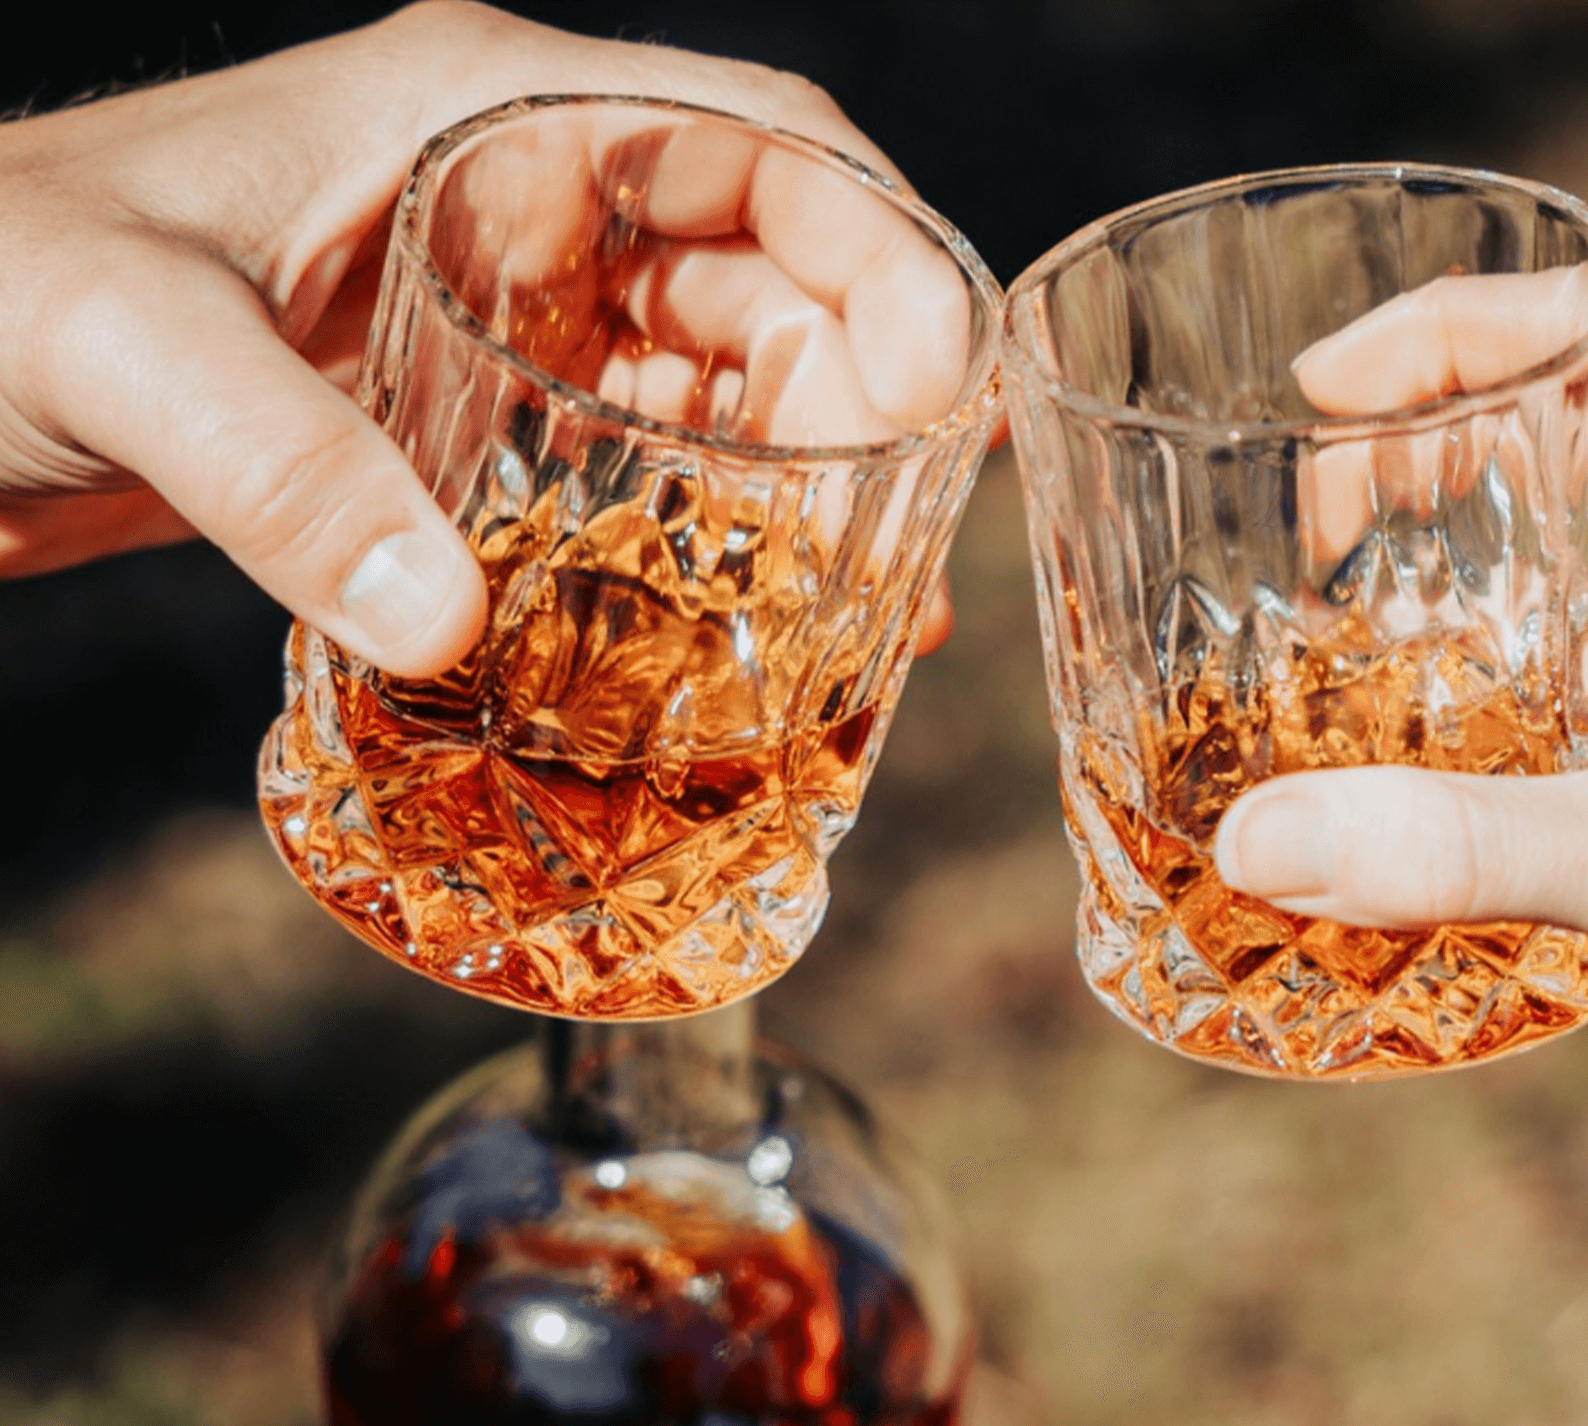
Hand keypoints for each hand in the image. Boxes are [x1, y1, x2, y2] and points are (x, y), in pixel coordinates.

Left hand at [0, 1, 960, 674]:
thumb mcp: (119, 340)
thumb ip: (275, 464)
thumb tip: (447, 623)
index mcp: (476, 115)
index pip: (751, 139)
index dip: (879, 247)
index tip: (944, 384)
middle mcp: (512, 199)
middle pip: (767, 274)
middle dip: (866, 394)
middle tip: (902, 544)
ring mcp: (498, 310)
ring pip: (719, 376)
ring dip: (808, 476)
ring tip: (861, 607)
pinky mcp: (467, 417)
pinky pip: (638, 460)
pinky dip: (709, 530)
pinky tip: (738, 618)